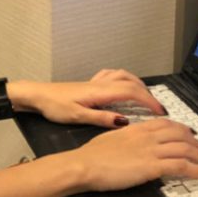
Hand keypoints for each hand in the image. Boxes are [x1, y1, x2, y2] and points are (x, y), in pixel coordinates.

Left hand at [11, 68, 165, 128]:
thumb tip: (124, 121)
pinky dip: (124, 78)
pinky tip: (123, 85)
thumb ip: (102, 118)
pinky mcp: (89, 83)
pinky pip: (112, 75)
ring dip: (138, 84)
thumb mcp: (78, 117)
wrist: (37, 95)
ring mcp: (95, 82)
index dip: (149, 102)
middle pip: (132, 83)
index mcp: (101, 92)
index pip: (132, 93)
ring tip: (146, 96)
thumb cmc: (53, 106)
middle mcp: (101, 83)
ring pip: (124, 76)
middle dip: (148, 94)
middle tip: (158, 108)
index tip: (160, 112)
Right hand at [75, 118, 197, 191]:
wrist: (84, 165)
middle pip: (181, 134)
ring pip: (186, 149)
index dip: (183, 130)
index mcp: (137, 128)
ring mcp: (151, 150)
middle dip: (197, 144)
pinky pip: (181, 166)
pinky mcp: (151, 167)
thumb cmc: (92, 155)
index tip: (191, 136)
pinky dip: (195, 170)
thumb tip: (133, 146)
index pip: (167, 124)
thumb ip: (127, 139)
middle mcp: (147, 136)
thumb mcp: (112, 139)